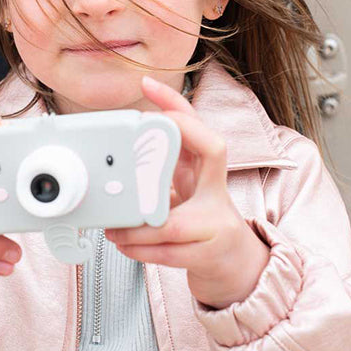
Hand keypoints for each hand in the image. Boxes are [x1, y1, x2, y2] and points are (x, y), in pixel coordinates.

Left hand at [106, 75, 270, 308]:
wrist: (236, 264)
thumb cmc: (202, 221)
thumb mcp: (184, 187)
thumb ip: (158, 168)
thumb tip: (115, 152)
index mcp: (206, 170)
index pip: (199, 125)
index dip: (177, 104)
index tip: (147, 86)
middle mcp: (216, 189)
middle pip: (212, 149)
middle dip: (177, 135)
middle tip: (135, 145)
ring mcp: (217, 221)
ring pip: (175, 221)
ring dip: (137, 227)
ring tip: (114, 227)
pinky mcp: (209, 253)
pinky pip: (171, 252)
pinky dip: (142, 251)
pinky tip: (125, 246)